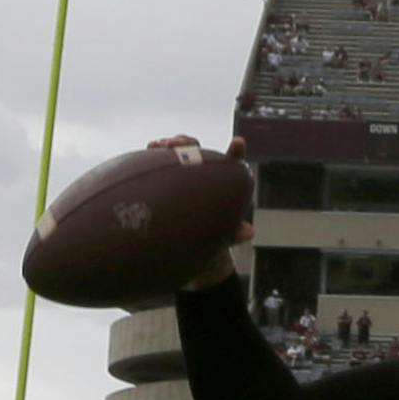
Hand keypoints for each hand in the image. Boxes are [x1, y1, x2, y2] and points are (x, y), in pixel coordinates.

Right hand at [149, 135, 254, 289]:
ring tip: (160, 146)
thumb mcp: (219, 240)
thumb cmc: (206, 246)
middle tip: (177, 144)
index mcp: (218, 189)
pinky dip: (152, 155)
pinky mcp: (159, 182)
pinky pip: (155, 164)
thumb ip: (233, 233)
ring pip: (175, 155)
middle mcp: (198, 178)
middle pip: (196, 153)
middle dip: (187, 143)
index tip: (238, 142)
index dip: (235, 154)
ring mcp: (177, 179)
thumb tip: (249, 232)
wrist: (182, 257)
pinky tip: (149, 151)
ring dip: (169, 146)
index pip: (229, 168)